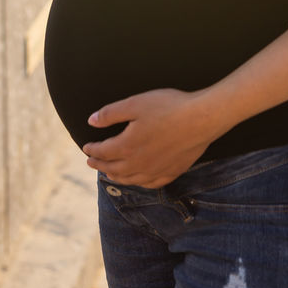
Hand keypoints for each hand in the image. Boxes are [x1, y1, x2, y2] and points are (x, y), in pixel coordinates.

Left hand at [81, 88, 217, 187]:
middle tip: (91, 161)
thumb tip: (91, 121)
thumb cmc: (169, 107)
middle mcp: (139, 164)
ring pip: (129, 179)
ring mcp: (156, 171)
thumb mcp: (135, 103)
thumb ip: (111, 114)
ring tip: (109, 173)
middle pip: (113, 168)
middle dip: (99, 165)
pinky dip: (138, 182)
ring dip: (116, 176)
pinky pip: (150, 183)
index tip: (86, 147)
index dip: (92, 150)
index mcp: (127, 146)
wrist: (202, 119)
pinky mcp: (171, 172)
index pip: (103, 152)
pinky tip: (138, 179)